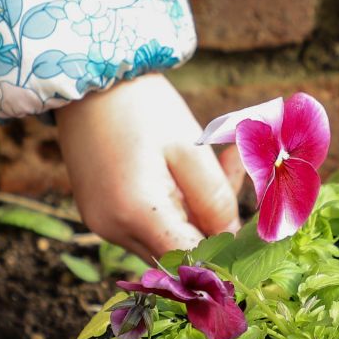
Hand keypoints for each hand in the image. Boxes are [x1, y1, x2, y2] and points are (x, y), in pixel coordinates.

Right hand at [56, 73, 243, 259]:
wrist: (89, 79)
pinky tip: (182, 170)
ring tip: (213, 163)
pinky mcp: (98, 213)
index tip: (249, 225)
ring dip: (193, 215)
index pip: (190, 259)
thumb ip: (215, 199)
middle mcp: (113, 229)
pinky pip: (144, 226)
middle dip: (212, 225)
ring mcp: (101, 224)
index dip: (223, 249)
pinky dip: (170, 208)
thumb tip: (231, 235)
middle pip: (177, 254)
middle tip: (233, 173)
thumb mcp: (191, 148)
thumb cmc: (144, 106)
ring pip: (163, 241)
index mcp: (137, 214)